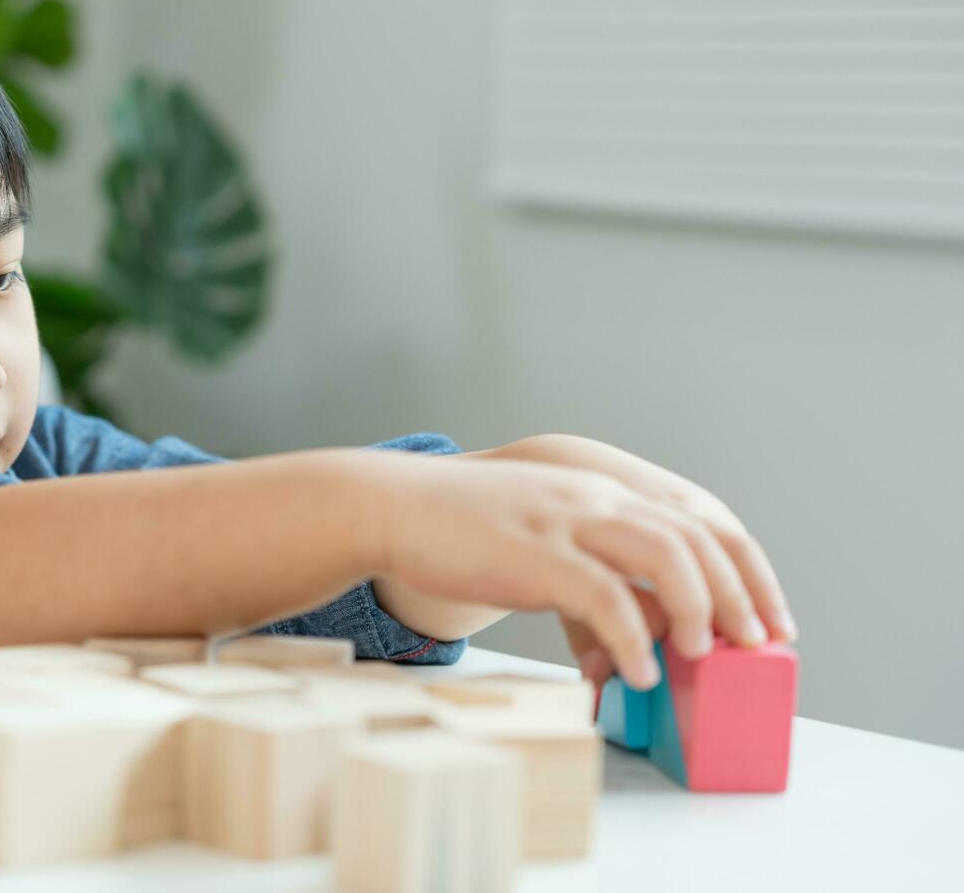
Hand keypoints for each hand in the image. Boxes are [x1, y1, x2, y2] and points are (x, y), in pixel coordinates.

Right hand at [376, 455, 765, 689]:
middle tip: (759, 645)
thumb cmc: (463, 532)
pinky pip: (601, 594)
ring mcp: (565, 521)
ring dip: (698, 607)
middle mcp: (595, 498)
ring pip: (664, 553)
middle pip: (695, 537)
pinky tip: (637, 671)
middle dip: (738, 594)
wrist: (394, 505)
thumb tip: (625, 655)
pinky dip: (631, 636)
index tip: (770, 620)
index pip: (699, 521)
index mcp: (601, 493)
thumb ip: (588, 592)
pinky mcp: (533, 552)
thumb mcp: (540, 549)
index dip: (745, 571)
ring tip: (707, 655)